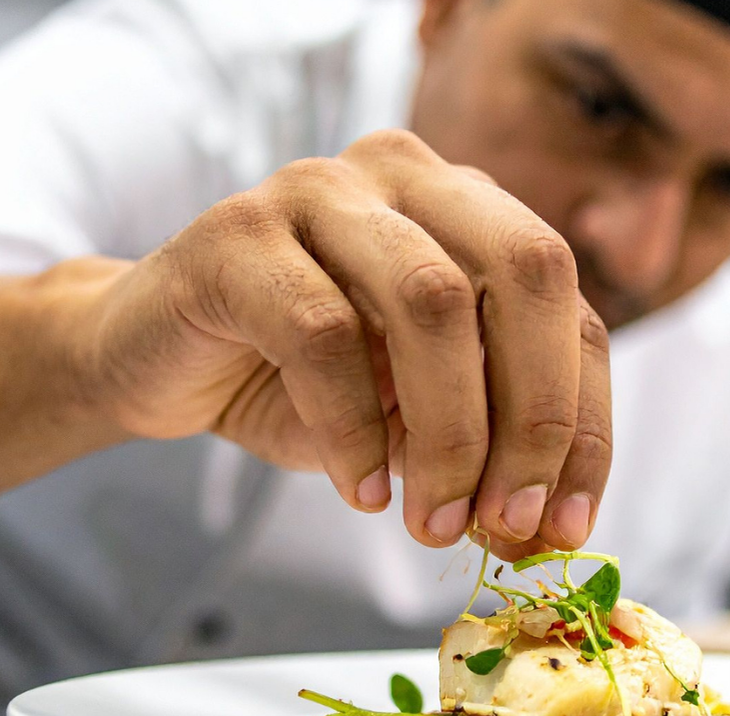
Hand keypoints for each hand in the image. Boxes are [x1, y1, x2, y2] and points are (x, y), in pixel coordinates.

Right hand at [80, 129, 612, 551]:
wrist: (145, 357)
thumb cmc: (293, 383)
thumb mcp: (408, 420)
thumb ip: (480, 448)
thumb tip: (548, 525)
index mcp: (468, 207)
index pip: (569, 306)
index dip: (583, 422)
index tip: (571, 524)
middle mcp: (406, 175)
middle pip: (527, 272)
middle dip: (536, 414)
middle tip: (509, 519)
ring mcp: (319, 190)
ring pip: (433, 302)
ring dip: (450, 434)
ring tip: (430, 521)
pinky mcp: (236, 234)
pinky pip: (324, 336)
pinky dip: (353, 432)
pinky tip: (358, 489)